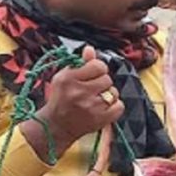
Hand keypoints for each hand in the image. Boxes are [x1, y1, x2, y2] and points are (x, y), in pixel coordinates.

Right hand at [21, 46, 123, 161]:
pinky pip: (119, 106)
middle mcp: (80, 92)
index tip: (93, 73)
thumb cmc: (61, 98)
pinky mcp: (100, 119)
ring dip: (108, 95)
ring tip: (97, 99)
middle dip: (102, 82)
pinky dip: (114, 106)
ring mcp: (91, 107)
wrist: (56, 126)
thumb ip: (80, 63)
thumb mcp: (64, 77)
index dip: (98, 68)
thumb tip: (90, 49)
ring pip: (113, 92)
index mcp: (69, 78)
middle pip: (107, 79)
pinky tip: (104, 107)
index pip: (98, 66)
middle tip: (92, 89)